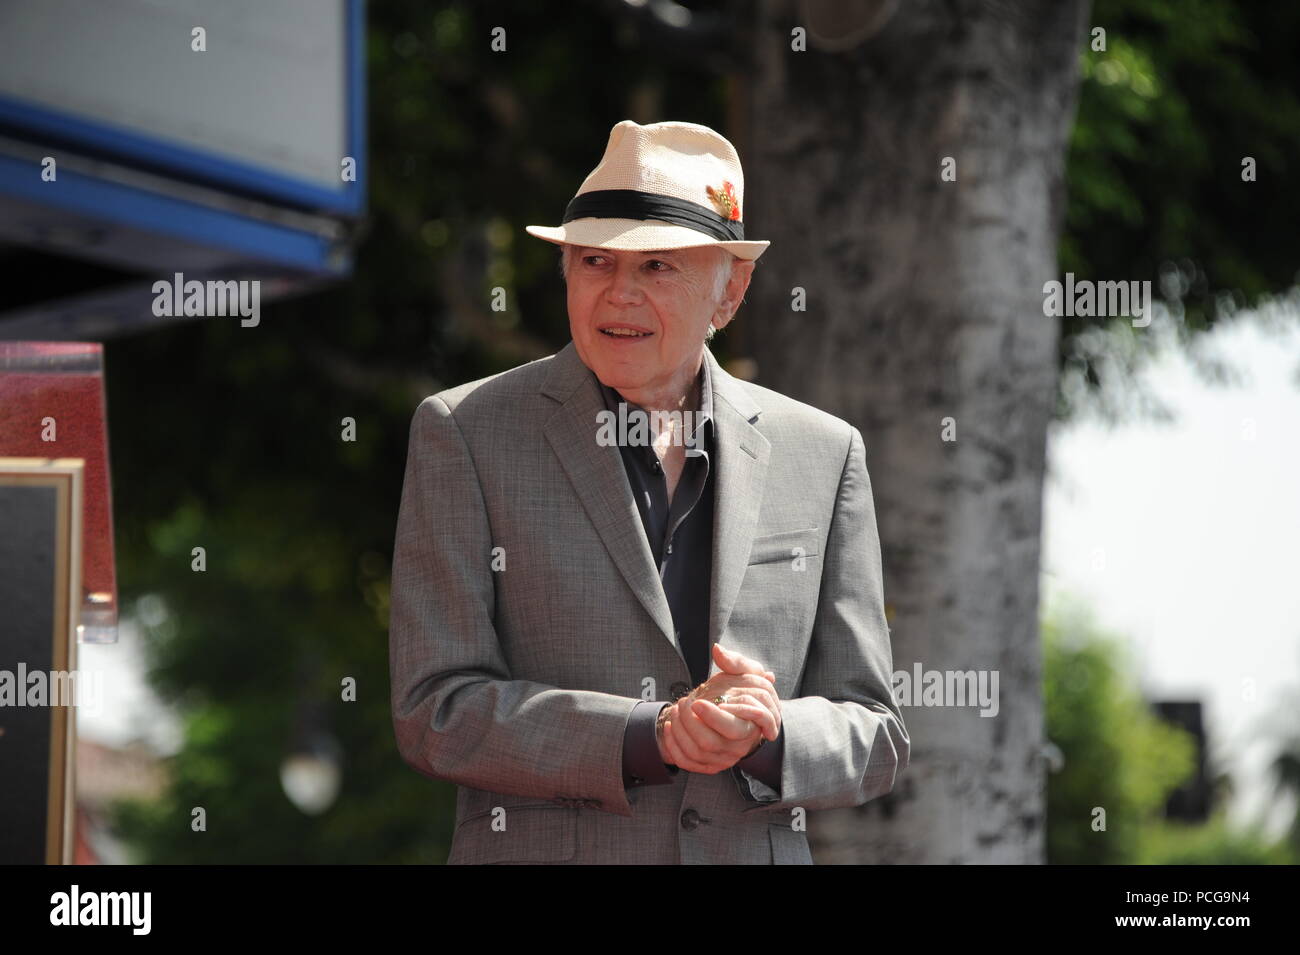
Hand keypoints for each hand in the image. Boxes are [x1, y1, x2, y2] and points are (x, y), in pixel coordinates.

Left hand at [656, 644, 781, 773]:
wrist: (732, 711)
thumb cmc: (740, 690)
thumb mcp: (744, 673)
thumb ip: (736, 661)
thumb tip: (717, 650)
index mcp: (750, 727)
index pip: (733, 729)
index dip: (713, 716)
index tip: (697, 702)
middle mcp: (738, 747)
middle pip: (710, 742)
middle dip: (690, 722)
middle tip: (684, 702)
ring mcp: (723, 759)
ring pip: (696, 752)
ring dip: (679, 730)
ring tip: (675, 709)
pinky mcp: (708, 765)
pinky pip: (688, 762)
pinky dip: (674, 746)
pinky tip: (669, 726)